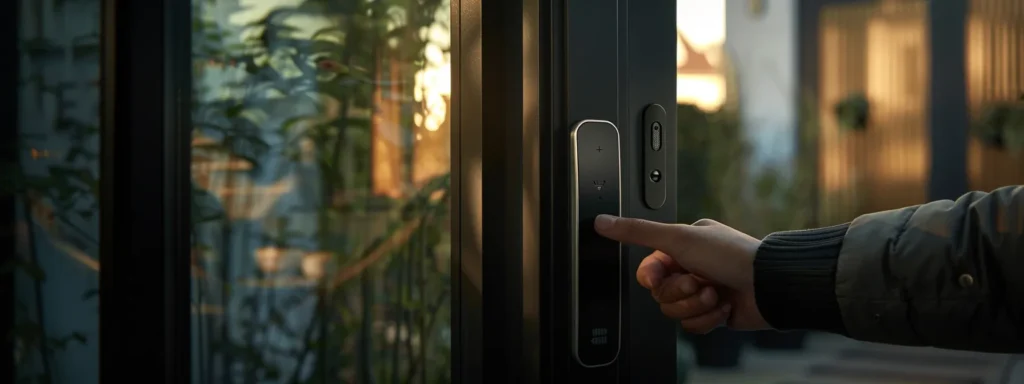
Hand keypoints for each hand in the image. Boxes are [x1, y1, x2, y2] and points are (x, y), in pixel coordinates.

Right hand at [594, 215, 770, 331]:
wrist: (768, 286)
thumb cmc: (730, 256)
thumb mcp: (677, 237)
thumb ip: (637, 232)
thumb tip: (602, 222)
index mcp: (683, 245)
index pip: (649, 268)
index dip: (652, 278)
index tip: (659, 279)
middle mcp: (692, 267)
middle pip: (661, 293)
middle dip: (681, 293)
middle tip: (699, 283)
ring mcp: (704, 291)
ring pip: (675, 312)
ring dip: (696, 306)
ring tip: (715, 295)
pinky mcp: (714, 314)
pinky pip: (693, 326)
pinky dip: (708, 319)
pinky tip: (723, 308)